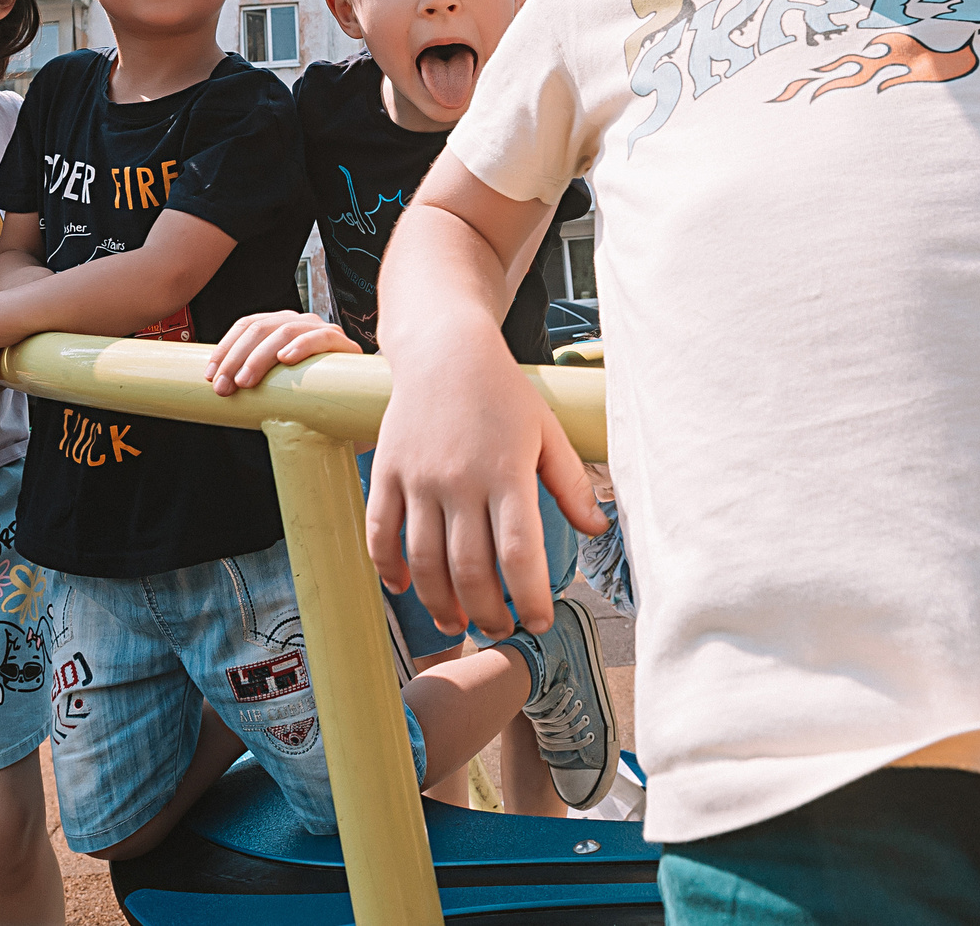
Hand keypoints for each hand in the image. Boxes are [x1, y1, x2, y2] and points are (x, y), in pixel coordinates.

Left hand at [208, 311, 358, 395]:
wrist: (357, 406)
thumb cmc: (313, 395)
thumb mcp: (278, 384)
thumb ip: (256, 380)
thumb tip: (218, 388)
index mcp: (281, 327)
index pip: (247, 325)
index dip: (225, 347)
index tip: (211, 374)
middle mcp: (300, 323)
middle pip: (260, 328)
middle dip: (236, 357)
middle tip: (225, 385)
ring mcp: (322, 330)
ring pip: (285, 330)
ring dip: (260, 356)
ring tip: (247, 380)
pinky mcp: (344, 344)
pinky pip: (321, 337)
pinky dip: (302, 345)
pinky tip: (287, 359)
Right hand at [364, 355, 606, 642]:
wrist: (444, 349)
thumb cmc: (502, 392)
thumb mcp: (547, 431)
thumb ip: (572, 484)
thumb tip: (598, 528)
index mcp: (507, 472)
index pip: (519, 554)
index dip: (529, 599)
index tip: (539, 622)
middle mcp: (460, 479)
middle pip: (470, 570)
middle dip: (488, 614)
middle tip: (500, 631)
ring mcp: (419, 478)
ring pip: (424, 562)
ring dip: (440, 605)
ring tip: (458, 624)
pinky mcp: (388, 472)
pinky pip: (381, 532)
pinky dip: (388, 568)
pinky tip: (403, 589)